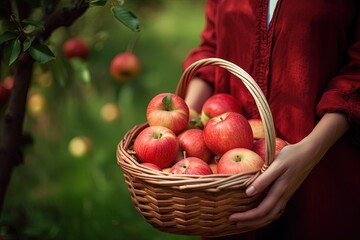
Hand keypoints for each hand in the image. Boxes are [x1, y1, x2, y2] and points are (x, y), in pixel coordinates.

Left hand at [229, 113, 348, 228]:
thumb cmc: (292, 156)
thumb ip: (264, 180)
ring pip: (271, 215)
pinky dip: (265, 214)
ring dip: (257, 220)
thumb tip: (248, 193)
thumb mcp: (276, 165)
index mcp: (280, 191)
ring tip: (243, 220)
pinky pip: (275, 209)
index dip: (246, 217)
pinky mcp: (287, 191)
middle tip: (233, 222)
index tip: (232, 217)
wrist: (310, 153)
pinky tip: (258, 212)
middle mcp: (283, 197)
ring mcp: (286, 195)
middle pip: (266, 217)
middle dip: (249, 222)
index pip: (261, 211)